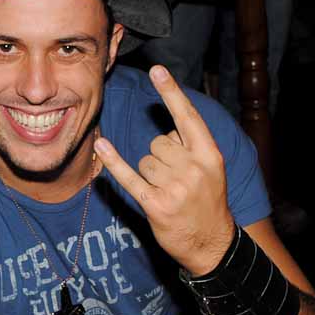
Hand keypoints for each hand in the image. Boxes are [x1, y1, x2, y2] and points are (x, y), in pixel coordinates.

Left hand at [94, 65, 234, 274]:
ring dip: (150, 173)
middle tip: (176, 179)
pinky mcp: (156, 204)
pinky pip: (129, 176)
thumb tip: (165, 123)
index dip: (171, 92)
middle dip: (161, 157)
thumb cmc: (207, 201)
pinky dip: (114, 161)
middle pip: (158, 142)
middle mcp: (193, 168)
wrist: (212, 244)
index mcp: (209, 154)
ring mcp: (175, 187)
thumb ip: (191, 145)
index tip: (157, 69)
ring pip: (145, 160)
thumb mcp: (211, 169)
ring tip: (168, 191)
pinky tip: (102, 145)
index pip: (187, 117)